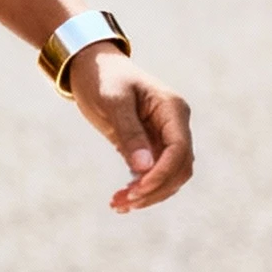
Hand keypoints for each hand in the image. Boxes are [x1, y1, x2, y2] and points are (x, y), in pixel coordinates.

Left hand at [68, 46, 193, 213]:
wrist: (92, 67)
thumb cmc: (103, 78)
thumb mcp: (113, 102)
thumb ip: (129, 133)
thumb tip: (144, 168)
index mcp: (173, 110)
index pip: (179, 150)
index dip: (162, 174)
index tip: (136, 190)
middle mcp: (174, 125)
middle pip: (179, 168)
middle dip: (154, 189)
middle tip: (121, 202)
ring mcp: (164, 137)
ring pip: (169, 176)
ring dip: (148, 194)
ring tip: (117, 204)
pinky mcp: (150, 147)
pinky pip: (153, 174)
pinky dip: (141, 189)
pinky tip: (120, 200)